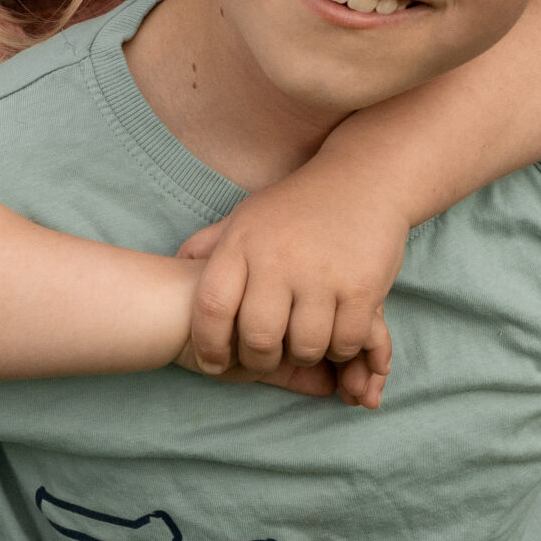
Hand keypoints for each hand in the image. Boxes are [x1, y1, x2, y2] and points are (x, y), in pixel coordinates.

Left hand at [177, 167, 406, 403]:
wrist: (364, 178)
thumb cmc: (297, 205)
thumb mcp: (248, 216)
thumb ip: (211, 244)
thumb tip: (176, 266)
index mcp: (243, 242)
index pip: (212, 307)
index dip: (209, 345)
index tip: (214, 363)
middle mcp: (279, 258)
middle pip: (259, 338)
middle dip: (260, 360)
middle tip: (266, 358)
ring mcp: (323, 274)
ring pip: (305, 347)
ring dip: (303, 355)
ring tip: (303, 343)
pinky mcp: (363, 287)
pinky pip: (345, 341)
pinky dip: (340, 348)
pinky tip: (336, 333)